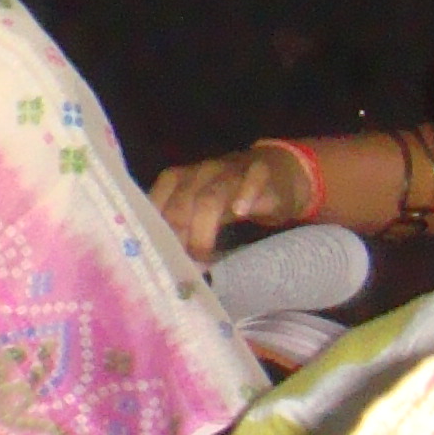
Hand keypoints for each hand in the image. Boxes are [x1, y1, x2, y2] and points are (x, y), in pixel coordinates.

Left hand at [150, 144, 314, 262]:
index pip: (157, 200)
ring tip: (202, 254)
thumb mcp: (202, 210)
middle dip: (178, 235)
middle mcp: (200, 172)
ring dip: (203, 228)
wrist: (277, 172)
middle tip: (181, 263)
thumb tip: (169, 264)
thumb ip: (184, 231)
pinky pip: (251, 182)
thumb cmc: (231, 198)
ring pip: (211, 197)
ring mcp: (230, 170)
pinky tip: (241, 212)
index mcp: (178, 178)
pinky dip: (245, 196)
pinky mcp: (261, 172)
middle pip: (181, 204)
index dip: (155, 229)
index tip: (157, 255)